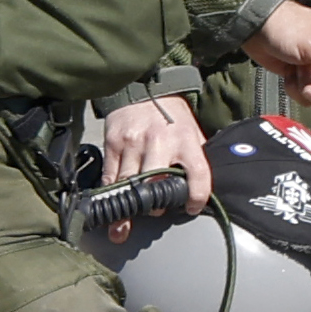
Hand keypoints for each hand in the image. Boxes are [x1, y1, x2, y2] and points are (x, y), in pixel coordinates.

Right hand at [93, 95, 208, 202]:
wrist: (143, 88)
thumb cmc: (172, 116)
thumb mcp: (192, 132)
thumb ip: (196, 157)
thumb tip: (200, 186)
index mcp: (185, 140)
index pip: (197, 173)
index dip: (197, 196)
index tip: (192, 208)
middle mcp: (159, 142)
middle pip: (154, 182)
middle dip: (155, 205)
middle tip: (156, 212)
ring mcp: (133, 142)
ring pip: (128, 184)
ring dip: (128, 208)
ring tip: (127, 224)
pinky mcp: (113, 143)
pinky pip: (110, 177)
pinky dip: (111, 193)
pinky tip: (113, 206)